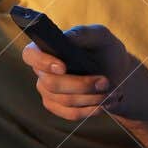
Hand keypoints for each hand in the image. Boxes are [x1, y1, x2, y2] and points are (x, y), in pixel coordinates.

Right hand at [20, 24, 147, 121]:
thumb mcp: (100, 36)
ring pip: (65, 100)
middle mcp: (42, 71)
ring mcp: (48, 91)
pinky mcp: (58, 108)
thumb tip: (66, 38)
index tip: (63, 67)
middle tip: (105, 81)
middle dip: (81, 85)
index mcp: (47, 48)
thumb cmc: (105, 50)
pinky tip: (103, 103)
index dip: (42, 62)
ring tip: (110, 91)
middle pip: (51, 83)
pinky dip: (91, 109)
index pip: (30, 55)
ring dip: (92, 97)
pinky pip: (71, 113)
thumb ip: (83, 33)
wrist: (117, 74)